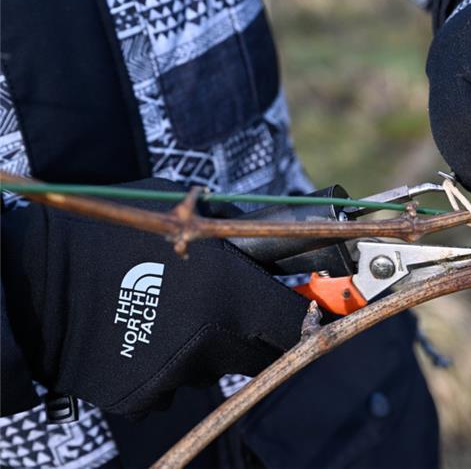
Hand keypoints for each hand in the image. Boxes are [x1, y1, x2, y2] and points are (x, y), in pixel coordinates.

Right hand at [1, 179, 308, 417]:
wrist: (34, 281)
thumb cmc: (110, 232)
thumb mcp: (179, 213)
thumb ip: (229, 230)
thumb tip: (266, 232)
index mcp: (234, 295)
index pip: (295, 321)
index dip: (299, 312)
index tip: (296, 305)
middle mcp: (216, 342)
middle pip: (261, 352)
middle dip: (254, 332)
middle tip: (229, 309)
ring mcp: (180, 374)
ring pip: (214, 366)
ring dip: (206, 346)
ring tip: (167, 312)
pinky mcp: (145, 396)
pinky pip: (172, 384)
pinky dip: (165, 365)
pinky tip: (139, 334)